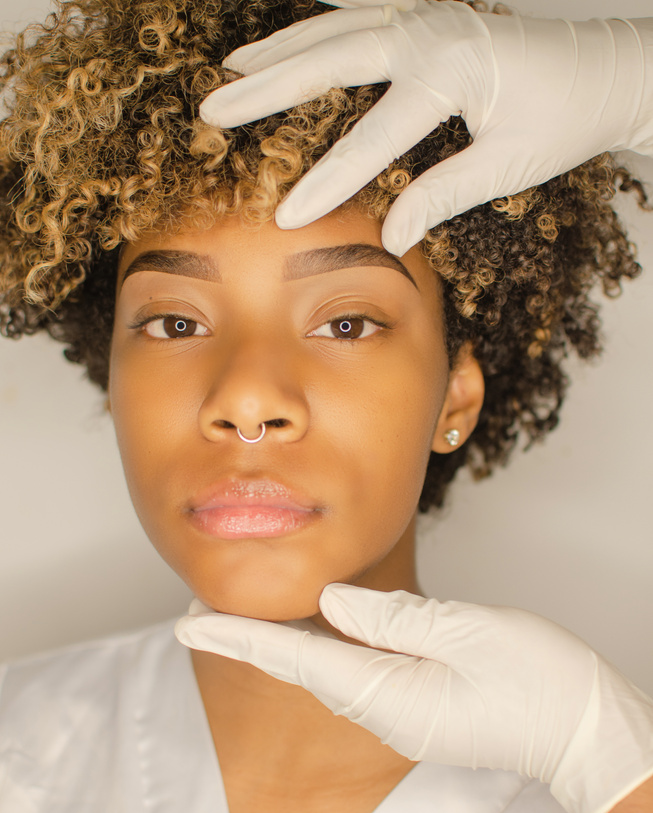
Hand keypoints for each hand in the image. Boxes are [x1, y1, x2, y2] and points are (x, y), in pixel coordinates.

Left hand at [175, 584, 652, 812]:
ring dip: (280, 638)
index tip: (187, 622)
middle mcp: (384, 708)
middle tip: (197, 608)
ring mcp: (401, 709)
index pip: (295, 657)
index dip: (238, 636)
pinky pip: (358, 669)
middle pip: (301, 664)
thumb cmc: (539, 684)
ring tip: (239, 613)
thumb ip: (394, 620)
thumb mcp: (467, 635)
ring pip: (326, 666)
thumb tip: (332, 605)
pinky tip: (313, 628)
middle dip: (248, 635)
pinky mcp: (418, 703)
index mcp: (388, 693)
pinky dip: (322, 645)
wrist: (585, 733)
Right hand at [199, 0, 652, 254]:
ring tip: (231, 73)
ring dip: (279, 50)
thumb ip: (445, 193)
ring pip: (335, 28)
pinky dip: (316, 23)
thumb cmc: (563, 119)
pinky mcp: (428, 14)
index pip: (371, 137)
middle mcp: (431, 32)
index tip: (283, 216)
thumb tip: (391, 232)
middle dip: (267, 92)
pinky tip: (286, 33)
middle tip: (214, 111)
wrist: (605, 69)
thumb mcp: (507, 165)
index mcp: (452, 72)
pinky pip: (359, 12)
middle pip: (330, 62)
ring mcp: (427, 15)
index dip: (325, 180)